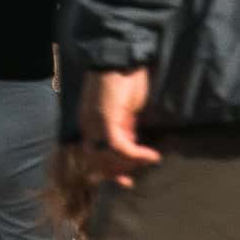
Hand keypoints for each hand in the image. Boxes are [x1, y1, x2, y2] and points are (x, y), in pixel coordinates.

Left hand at [79, 68, 159, 189]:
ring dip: (131, 164)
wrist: (121, 58)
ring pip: (109, 158)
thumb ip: (124, 129)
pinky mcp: (107, 119)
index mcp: (88, 124)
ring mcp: (95, 123)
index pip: (93, 156)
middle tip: (133, 178)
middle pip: (98, 161)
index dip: (109, 171)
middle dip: (118, 172)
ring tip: (148, 159)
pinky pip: (120, 148)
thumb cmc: (125, 80)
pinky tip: (152, 155)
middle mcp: (87, 126)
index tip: (126, 181)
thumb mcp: (124, 111)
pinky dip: (137, 155)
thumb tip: (131, 146)